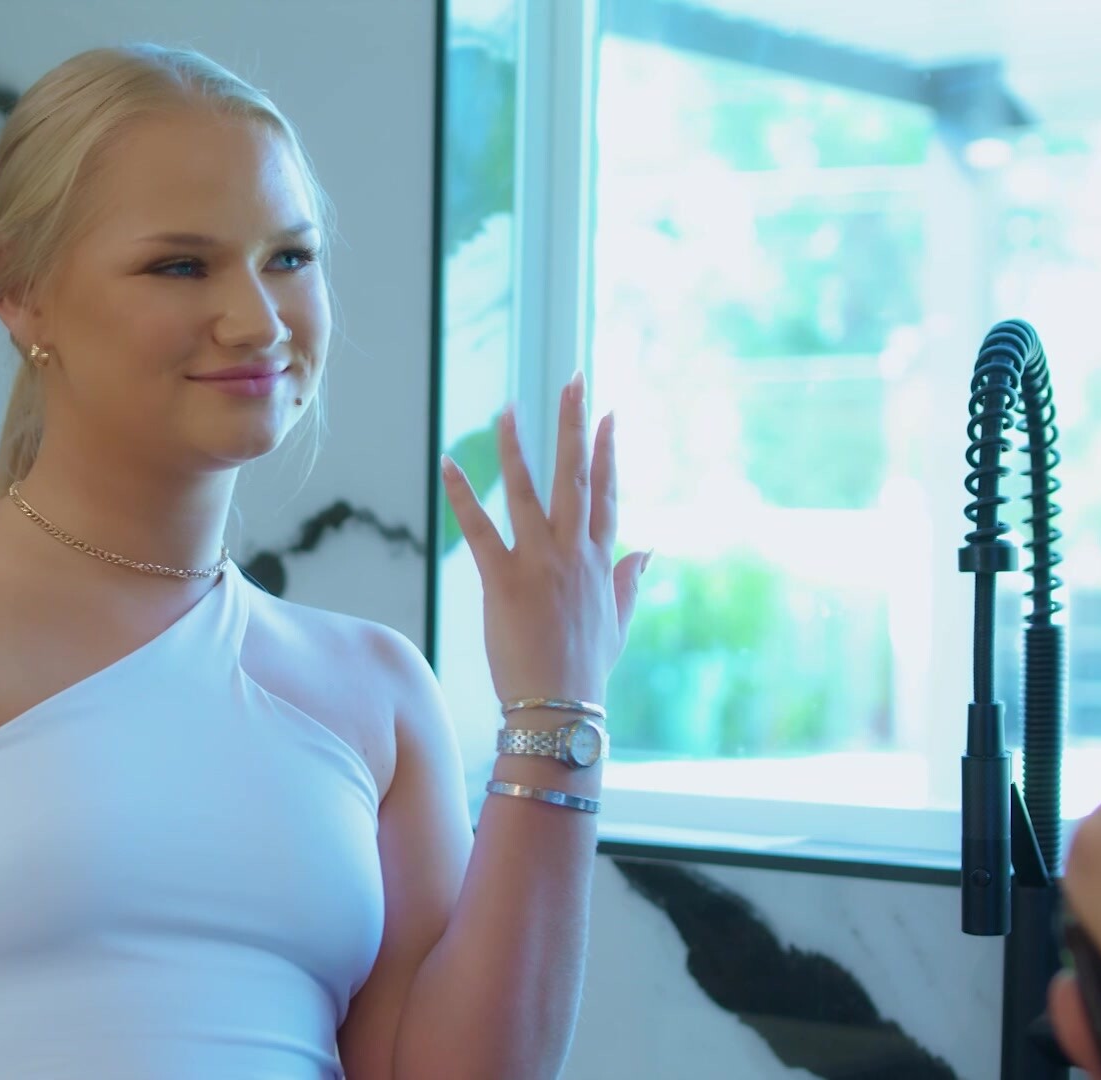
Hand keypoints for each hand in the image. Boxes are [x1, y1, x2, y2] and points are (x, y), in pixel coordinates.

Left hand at [439, 371, 651, 705]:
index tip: (610, 413)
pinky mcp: (503, 581)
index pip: (608, 493)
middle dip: (577, 425)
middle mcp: (574, 553)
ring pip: (529, 492)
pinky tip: (450, 463)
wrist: (560, 710)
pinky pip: (480, 529)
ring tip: (508, 407)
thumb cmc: (585, 670)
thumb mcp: (618, 622)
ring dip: (518, 447)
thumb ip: (630, 580)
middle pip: (578, 477)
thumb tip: (650, 550)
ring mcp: (540, 564)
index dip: (609, 451)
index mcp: (600, 561)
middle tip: (576, 381)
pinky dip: (463, 495)